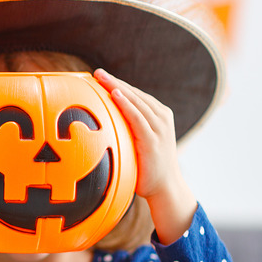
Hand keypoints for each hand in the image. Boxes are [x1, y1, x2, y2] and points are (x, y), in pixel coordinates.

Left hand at [93, 69, 195, 243]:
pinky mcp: (153, 139)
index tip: (99, 77)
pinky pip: (137, 117)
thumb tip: (102, 127)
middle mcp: (160, 117)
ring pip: (135, 101)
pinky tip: (114, 94)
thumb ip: (127, 131)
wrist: (165, 188)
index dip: (117, 84)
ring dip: (116, 87)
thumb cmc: (148, 167)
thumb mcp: (138, 143)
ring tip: (101, 78)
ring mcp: (158, 127)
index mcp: (158, 115)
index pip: (135, 95)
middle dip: (114, 82)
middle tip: (96, 73)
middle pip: (134, 94)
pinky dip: (126, 104)